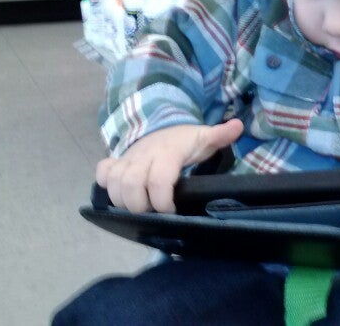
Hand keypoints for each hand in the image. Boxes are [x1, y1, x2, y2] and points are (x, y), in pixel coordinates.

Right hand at [96, 119, 243, 213]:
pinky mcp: (116, 161)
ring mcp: (127, 158)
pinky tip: (119, 194)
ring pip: (114, 182)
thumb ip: (219, 135)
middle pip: (130, 185)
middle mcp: (144, 155)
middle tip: (153, 212)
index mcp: (167, 152)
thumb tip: (237, 126)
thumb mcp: (204, 138)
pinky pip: (102, 172)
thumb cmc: (185, 140)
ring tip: (139, 208)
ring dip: (122, 201)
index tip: (171, 210)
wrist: (162, 127)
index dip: (163, 201)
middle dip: (140, 206)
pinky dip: (106, 185)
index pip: (159, 180)